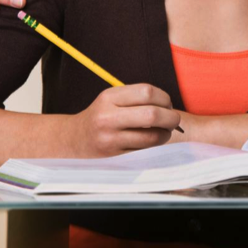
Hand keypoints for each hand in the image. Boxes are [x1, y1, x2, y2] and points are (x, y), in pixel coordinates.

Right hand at [67, 84, 181, 156]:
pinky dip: (155, 145)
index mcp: (109, 98)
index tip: (168, 104)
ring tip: (166, 131)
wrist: (74, 139)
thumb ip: (137, 98)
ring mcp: (110, 139)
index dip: (164, 97)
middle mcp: (107, 117)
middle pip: (152, 114)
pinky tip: (154, 140)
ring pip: (151, 136)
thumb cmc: (101, 116)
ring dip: (165, 134)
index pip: (147, 92)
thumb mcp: (112, 99)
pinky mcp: (113, 156)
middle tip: (174, 120)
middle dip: (171, 117)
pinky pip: (143, 150)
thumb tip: (169, 105)